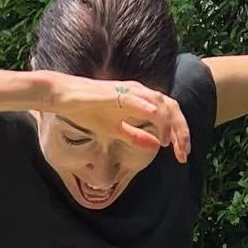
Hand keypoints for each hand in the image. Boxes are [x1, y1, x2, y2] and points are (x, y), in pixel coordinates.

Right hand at [48, 72, 189, 161]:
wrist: (64, 97)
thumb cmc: (87, 111)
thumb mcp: (115, 130)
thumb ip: (135, 137)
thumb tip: (155, 146)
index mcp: (141, 101)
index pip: (169, 115)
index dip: (179, 135)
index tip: (182, 155)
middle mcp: (139, 93)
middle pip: (171, 108)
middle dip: (181, 132)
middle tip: (184, 154)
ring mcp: (128, 91)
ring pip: (159, 104)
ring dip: (169, 124)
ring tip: (171, 144)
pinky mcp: (114, 93)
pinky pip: (135, 99)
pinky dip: (147, 108)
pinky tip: (156, 118)